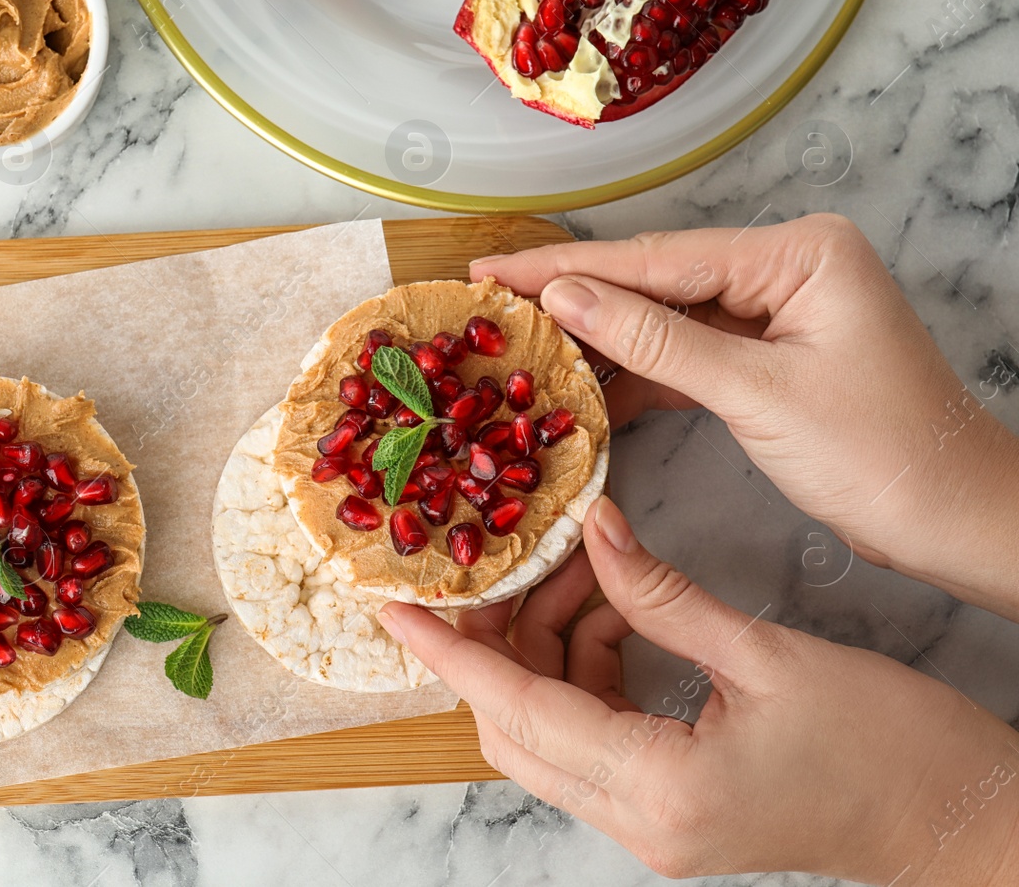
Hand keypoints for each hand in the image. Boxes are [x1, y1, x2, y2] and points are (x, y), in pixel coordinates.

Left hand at [381, 498, 1018, 884]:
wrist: (966, 824)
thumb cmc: (893, 748)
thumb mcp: (771, 658)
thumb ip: (665, 597)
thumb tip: (597, 532)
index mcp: (659, 789)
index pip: (519, 712)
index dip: (451, 656)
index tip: (395, 608)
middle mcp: (639, 821)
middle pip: (519, 728)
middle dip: (497, 642)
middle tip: (495, 565)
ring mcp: (653, 824)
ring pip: (555, 730)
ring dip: (552, 646)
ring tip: (581, 569)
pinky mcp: (673, 810)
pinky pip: (598, 735)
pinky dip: (592, 668)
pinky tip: (616, 609)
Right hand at [472, 214, 1018, 619]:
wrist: (954, 520)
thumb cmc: (881, 455)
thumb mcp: (757, 394)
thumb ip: (655, 341)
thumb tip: (565, 298)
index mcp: (797, 253)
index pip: (659, 257)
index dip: (568, 268)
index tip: (495, 272)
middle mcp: (787, 266)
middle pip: (656, 279)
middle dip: (574, 297)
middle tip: (489, 303)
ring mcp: (779, 310)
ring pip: (665, 317)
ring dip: (599, 339)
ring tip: (519, 346)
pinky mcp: (771, 355)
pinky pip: (688, 353)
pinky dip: (639, 373)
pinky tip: (583, 388)